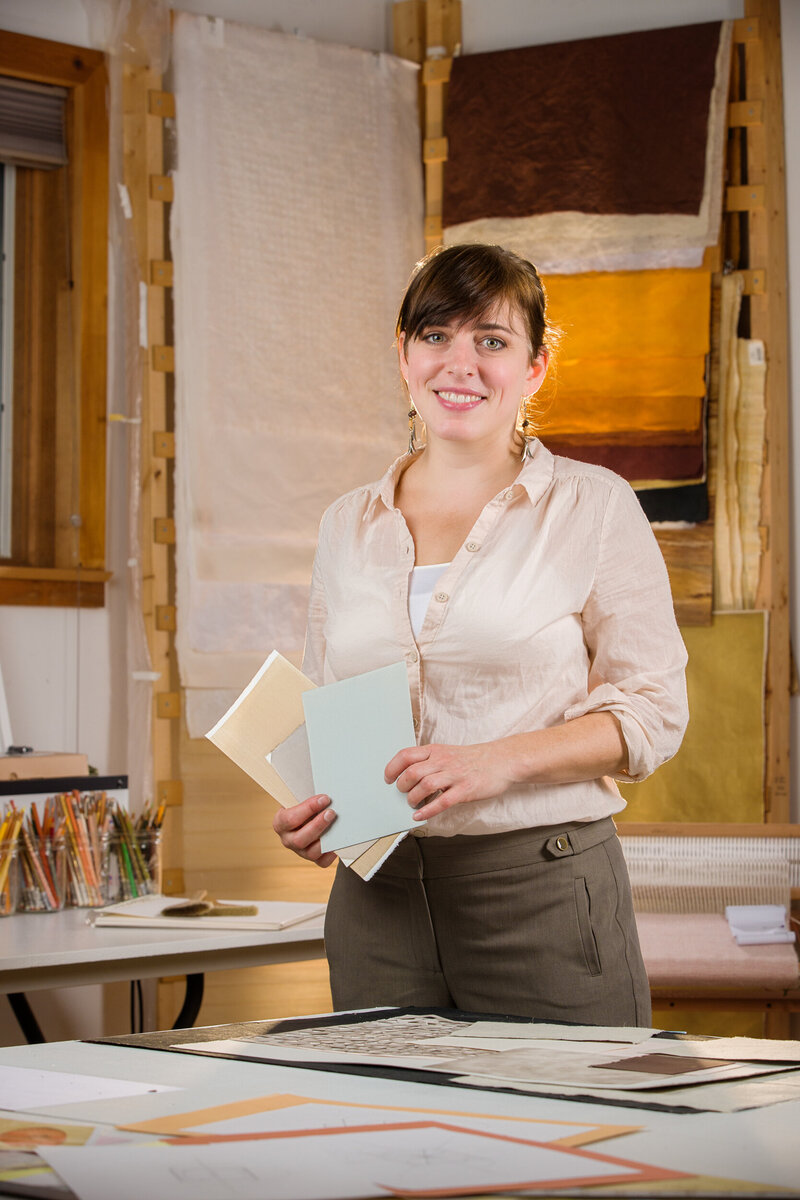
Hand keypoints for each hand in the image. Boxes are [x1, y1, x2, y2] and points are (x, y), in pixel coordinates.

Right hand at [272, 793, 337, 867]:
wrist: (307, 816)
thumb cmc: (304, 805)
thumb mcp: (300, 798)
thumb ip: (309, 799)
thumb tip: (325, 796)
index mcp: (280, 823)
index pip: (290, 818)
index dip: (308, 808)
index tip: (324, 798)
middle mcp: (288, 840)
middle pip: (299, 839)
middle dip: (318, 825)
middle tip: (331, 813)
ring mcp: (300, 851)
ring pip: (311, 853)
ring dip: (326, 840)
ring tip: (338, 827)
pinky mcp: (313, 858)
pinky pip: (322, 862)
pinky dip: (330, 854)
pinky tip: (337, 843)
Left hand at [384, 742, 515, 820]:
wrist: (502, 760)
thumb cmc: (473, 759)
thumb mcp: (448, 753)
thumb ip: (430, 762)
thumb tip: (408, 777)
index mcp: (436, 750)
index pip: (406, 755)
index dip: (392, 768)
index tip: (387, 779)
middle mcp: (443, 761)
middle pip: (412, 772)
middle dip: (401, 786)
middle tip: (402, 793)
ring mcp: (455, 775)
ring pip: (425, 786)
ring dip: (413, 798)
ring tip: (412, 804)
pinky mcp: (466, 790)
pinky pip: (442, 802)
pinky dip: (427, 811)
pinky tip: (420, 816)